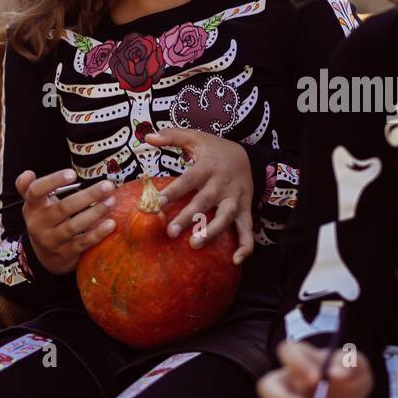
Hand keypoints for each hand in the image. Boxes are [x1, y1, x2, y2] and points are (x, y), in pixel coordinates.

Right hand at [17, 168, 115, 275]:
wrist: (44, 256)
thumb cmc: (45, 221)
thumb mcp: (34, 205)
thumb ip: (29, 187)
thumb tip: (27, 173)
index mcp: (32, 208)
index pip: (36, 192)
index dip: (53, 181)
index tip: (73, 174)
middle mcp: (39, 225)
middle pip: (63, 208)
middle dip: (88, 196)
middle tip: (107, 185)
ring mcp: (52, 241)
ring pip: (73, 226)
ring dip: (95, 213)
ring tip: (112, 201)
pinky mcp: (65, 254)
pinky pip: (83, 243)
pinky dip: (97, 234)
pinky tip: (111, 224)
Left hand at [144, 127, 254, 264]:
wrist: (249, 157)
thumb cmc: (215, 150)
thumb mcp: (196, 138)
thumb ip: (172, 136)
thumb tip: (148, 136)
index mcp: (207, 168)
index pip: (188, 180)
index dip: (174, 191)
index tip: (157, 202)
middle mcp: (222, 185)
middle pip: (205, 201)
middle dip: (189, 217)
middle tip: (171, 232)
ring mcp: (235, 199)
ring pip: (225, 217)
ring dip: (212, 231)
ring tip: (195, 243)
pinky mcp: (245, 210)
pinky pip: (247, 230)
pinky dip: (245, 246)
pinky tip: (236, 261)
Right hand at [256, 340, 373, 397]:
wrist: (351, 396)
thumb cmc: (347, 372)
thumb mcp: (356, 365)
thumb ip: (348, 365)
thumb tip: (336, 373)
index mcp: (301, 358)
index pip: (288, 351)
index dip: (296, 363)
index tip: (317, 377)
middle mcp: (287, 381)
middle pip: (267, 388)